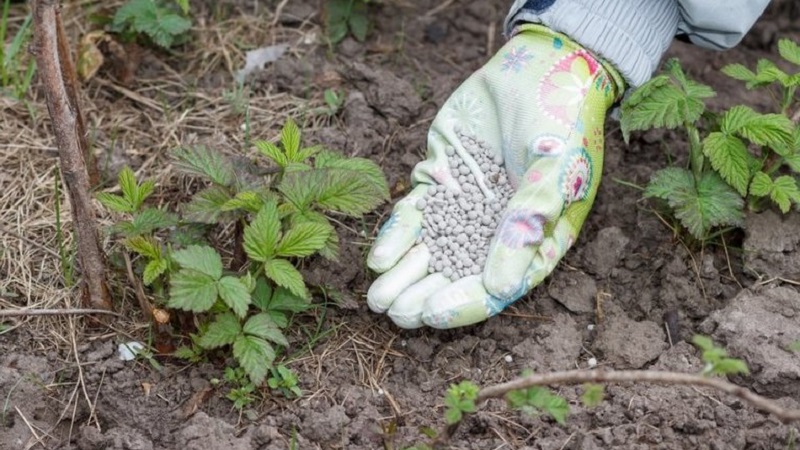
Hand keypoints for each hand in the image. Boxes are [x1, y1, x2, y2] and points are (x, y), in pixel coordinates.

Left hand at [367, 25, 623, 328]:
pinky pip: (414, 216)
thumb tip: (502, 286)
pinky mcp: (440, 182)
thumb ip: (527, 223)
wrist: (538, 66)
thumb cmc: (561, 121)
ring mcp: (465, 209)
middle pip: (457, 276)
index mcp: (534, 241)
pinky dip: (397, 236)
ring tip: (377, 299)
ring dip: (404, 276)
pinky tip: (380, 258)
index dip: (464, 303)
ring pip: (430, 252)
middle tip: (394, 312)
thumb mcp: (555, 171)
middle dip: (424, 296)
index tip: (432, 314)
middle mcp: (497, 232)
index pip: (497, 286)